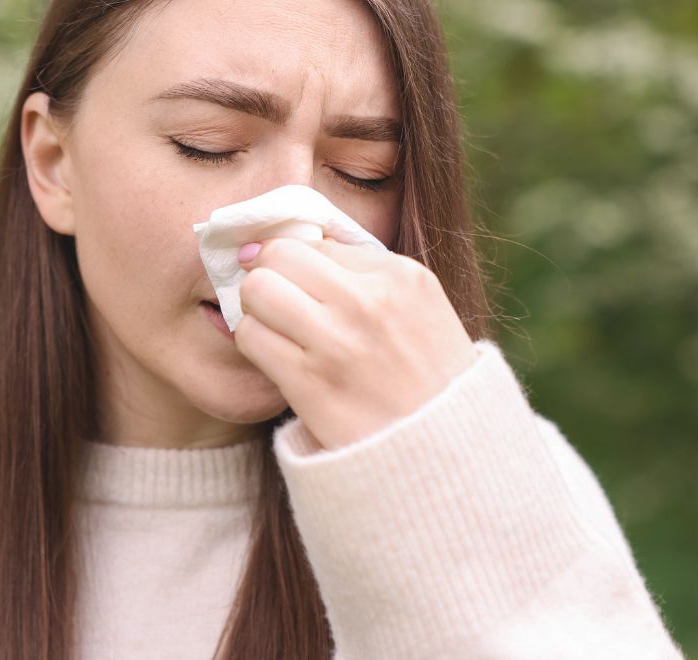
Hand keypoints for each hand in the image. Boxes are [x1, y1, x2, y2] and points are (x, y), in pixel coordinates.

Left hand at [234, 236, 476, 450]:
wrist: (447, 456)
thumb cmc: (429, 381)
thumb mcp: (420, 310)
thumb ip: (366, 274)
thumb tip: (294, 244)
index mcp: (401, 276)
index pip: (316, 242)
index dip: (298, 264)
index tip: (299, 286)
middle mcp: (369, 301)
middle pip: (277, 255)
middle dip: (268, 276)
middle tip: (277, 303)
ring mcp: (338, 342)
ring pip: (256, 290)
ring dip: (258, 310)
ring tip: (278, 332)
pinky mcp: (310, 382)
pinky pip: (251, 337)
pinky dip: (255, 345)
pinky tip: (278, 360)